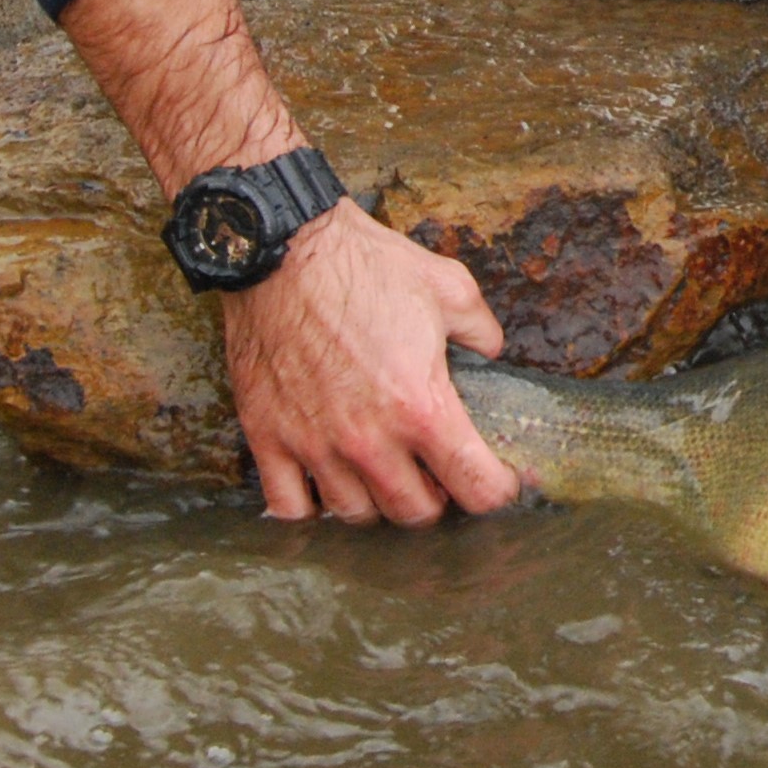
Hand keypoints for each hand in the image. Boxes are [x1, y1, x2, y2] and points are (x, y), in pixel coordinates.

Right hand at [220, 199, 521, 524]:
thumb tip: (493, 352)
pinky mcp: (268, 438)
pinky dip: (312, 507)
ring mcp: (314, 445)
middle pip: (415, 513)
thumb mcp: (450, 286)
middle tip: (440, 475)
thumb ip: (482, 330)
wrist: (285, 251)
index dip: (497, 491)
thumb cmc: (368, 266)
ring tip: (387, 475)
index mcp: (422, 406)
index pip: (475, 486)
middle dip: (438, 500)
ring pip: (355, 515)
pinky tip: (328, 484)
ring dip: (379, 502)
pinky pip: (291, 506)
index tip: (499, 482)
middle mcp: (369, 439)